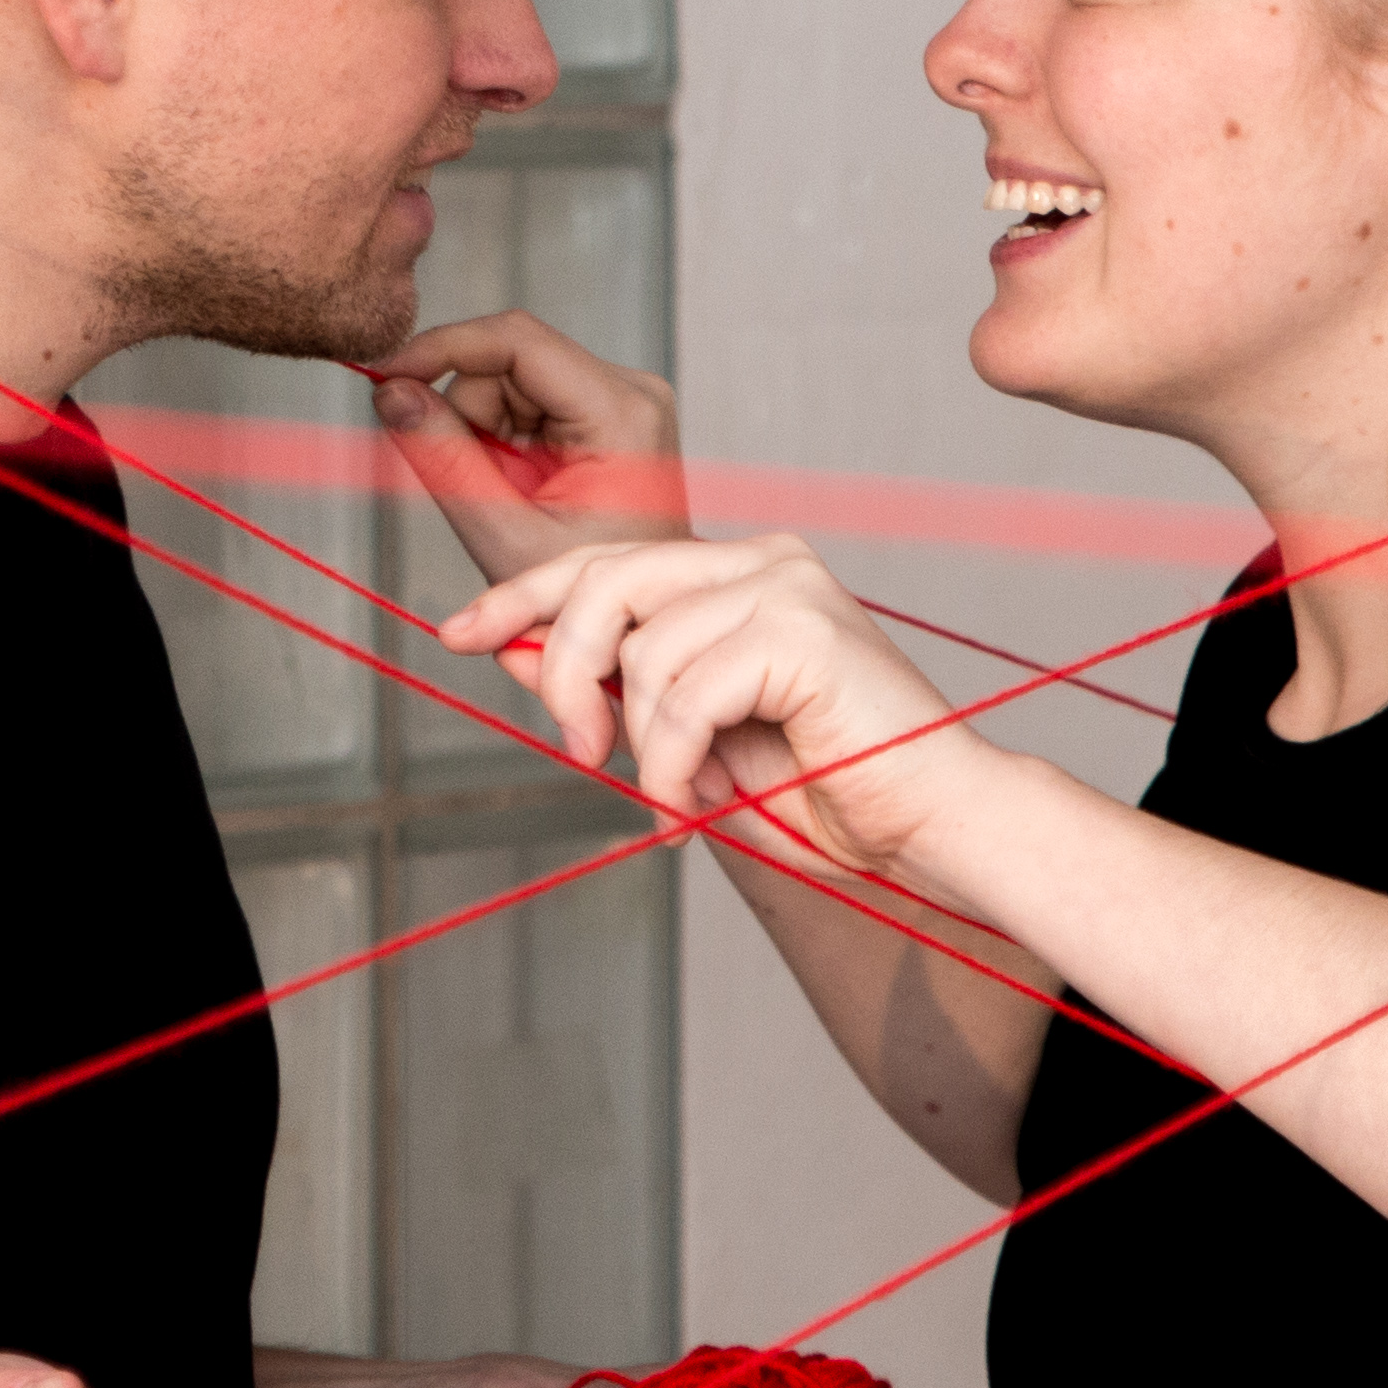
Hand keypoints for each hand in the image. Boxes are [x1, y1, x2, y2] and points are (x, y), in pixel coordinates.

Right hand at [370, 313, 688, 585]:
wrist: (634, 620)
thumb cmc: (586, 595)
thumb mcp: (502, 532)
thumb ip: (442, 456)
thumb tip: (390, 392)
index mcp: (620, 412)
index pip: (517, 340)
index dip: (442, 348)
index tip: (385, 376)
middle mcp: (629, 389)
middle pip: (508, 360)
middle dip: (469, 416)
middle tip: (480, 485)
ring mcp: (621, 397)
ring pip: (510, 379)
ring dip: (486, 434)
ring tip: (512, 496)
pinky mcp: (605, 410)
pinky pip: (527, 400)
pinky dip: (504, 440)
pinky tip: (523, 485)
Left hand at [436, 537, 1006, 892]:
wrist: (931, 828)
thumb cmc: (827, 792)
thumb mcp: (693, 740)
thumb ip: (620, 689)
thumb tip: (516, 656)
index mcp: (738, 575)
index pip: (605, 559)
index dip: (521, 594)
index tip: (457, 632)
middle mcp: (762, 561)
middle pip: (606, 580)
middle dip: (563, 667)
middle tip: (578, 749)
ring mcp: (787, 587)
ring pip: (643, 649)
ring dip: (641, 746)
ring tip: (675, 799)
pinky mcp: (803, 630)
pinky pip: (686, 695)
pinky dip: (674, 764)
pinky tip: (695, 804)